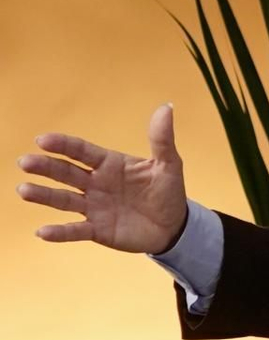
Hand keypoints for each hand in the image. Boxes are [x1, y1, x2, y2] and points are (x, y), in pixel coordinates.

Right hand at [17, 104, 188, 254]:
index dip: (63, 145)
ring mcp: (94, 206)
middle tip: (25, 161)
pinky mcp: (97, 230)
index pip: (82, 151)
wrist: (174, 225)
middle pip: (66, 172)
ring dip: (44, 195)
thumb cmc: (168, 190)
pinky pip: (75, 230)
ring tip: (24, 190)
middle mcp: (95, 183)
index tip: (43, 140)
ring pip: (64, 199)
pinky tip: (43, 231)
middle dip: (46, 166)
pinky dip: (60, 232)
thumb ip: (162, 139)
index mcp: (109, 164)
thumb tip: (166, 107)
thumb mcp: (168, 164)